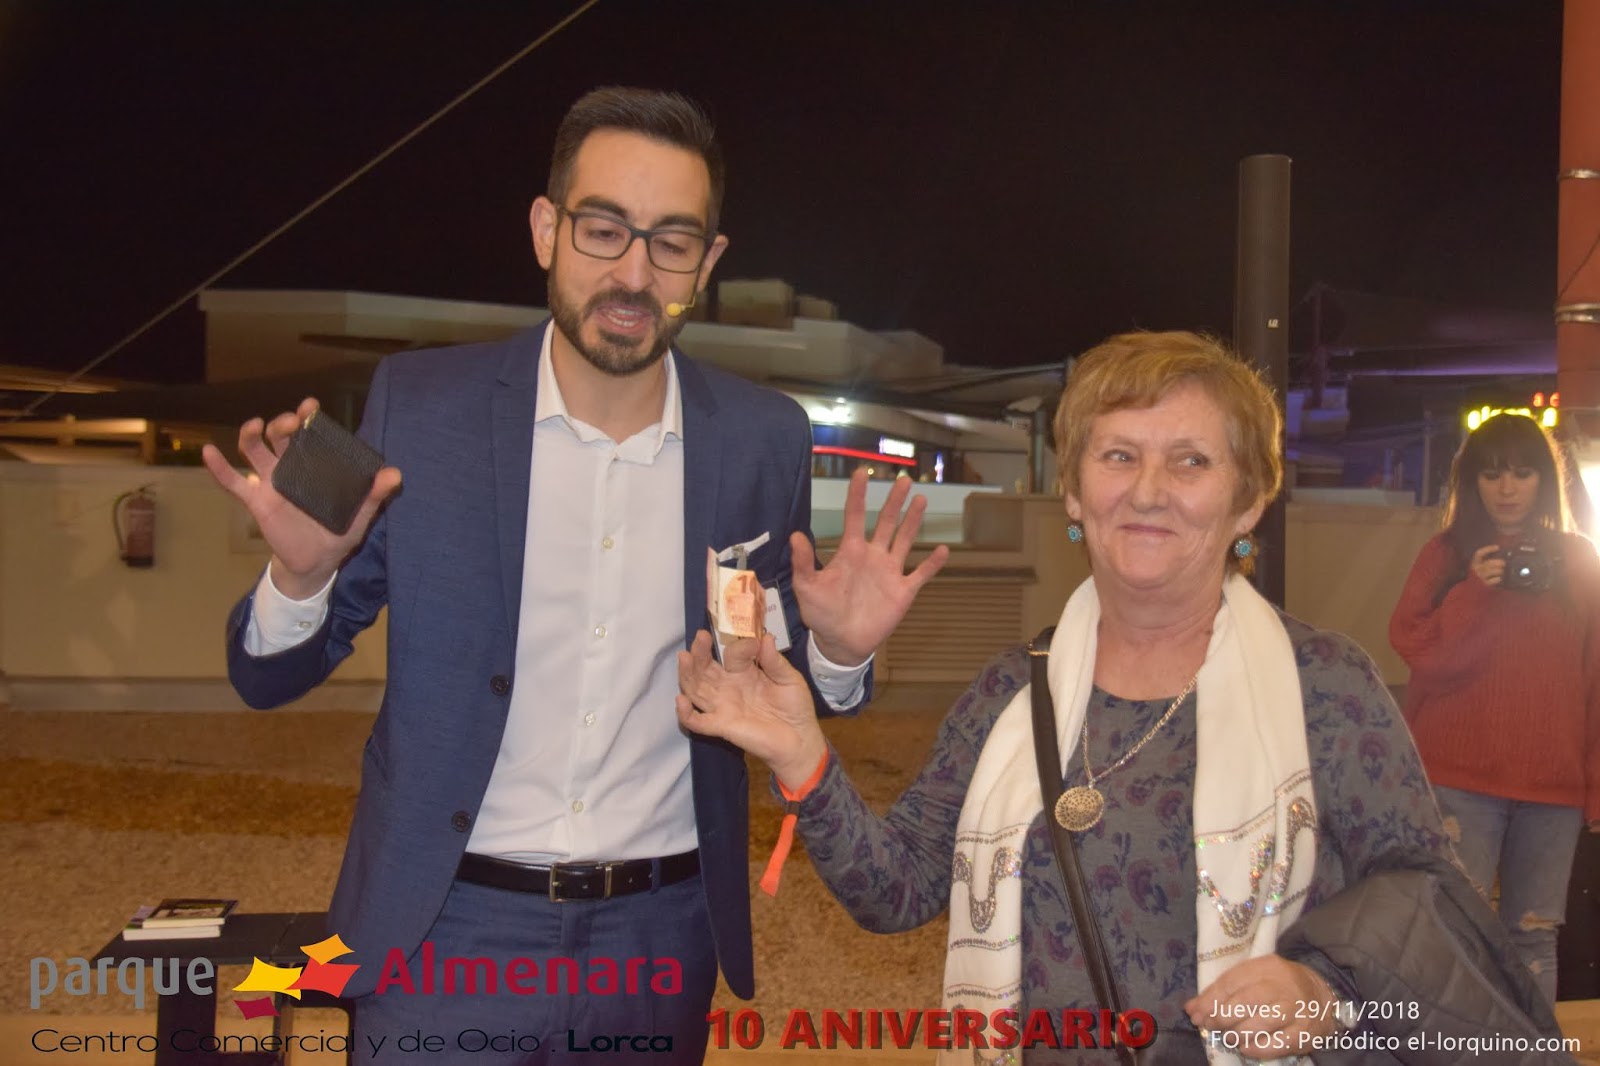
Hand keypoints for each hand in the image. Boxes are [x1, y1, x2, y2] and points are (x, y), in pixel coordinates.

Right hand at [201, 397, 401, 598]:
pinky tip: (208, 452)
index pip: (309, 435)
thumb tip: (395, 475)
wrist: (317, 563)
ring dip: (251, 435)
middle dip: (283, 424)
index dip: (308, 417)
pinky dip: (219, 468)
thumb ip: (374, 495)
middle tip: (292, 422)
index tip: (310, 406)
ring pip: (254, 451)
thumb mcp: (360, 515)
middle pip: (279, 437)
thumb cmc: (337, 533)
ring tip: (255, 425)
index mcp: (314, 466)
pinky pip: (233, 482)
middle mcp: (290, 468)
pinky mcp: (256, 501)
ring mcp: (270, 483)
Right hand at [677, 631, 826, 789]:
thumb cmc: (795, 707)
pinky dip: (685, 713)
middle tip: (700, 636)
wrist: (800, 740)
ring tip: (684, 657)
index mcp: (745, 672)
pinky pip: (697, 721)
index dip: (741, 647)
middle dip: (700, 652)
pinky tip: (681, 700)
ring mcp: (723, 706)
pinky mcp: (722, 726)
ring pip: (696, 688)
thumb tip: (766, 637)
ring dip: (687, 674)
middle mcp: (729, 686)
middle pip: (706, 668)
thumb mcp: (790, 680)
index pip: (733, 654)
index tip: (755, 642)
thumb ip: (775, 661)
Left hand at [791, 469, 949, 665]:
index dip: (858, 495)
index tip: (862, 473)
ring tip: (921, 500)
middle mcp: (872, 556)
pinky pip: (921, 574)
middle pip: (886, 522)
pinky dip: (932, 563)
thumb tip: (794, 535)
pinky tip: (943, 550)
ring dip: (913, 521)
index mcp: (850, 551)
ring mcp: (889, 572)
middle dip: (894, 501)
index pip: (855, 516)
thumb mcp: (807, 587)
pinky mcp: (903, 591)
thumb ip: (803, 562)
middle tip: (904, 479)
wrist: (841, 643)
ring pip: (905, 540)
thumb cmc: (821, 613)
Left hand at [1185, 955, 1340, 1054]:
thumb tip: (1191, 1008)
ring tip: (1228, 1037)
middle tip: (1210, 1026)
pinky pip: (1277, 1044)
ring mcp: (1295, 1010)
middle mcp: (1282, 986)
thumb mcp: (1254, 977)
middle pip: (1244, 1003)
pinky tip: (1246, 1047)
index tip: (1195, 1013)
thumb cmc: (1279, 985)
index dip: (1209, 1000)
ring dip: (1236, 1034)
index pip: (1231, 982)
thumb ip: (1223, 990)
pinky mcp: (1304, 1032)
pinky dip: (1256, 1048)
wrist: (1323, 996)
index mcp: (1266, 966)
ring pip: (1259, 1024)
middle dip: (1221, 1018)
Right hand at [1470, 544, 1505, 586]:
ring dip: (1500, 570)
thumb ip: (1486, 563)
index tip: (1497, 547)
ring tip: (1502, 571)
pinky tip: (1499, 578)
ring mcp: (1480, 577)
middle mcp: (1476, 570)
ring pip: (1493, 571)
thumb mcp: (1478, 569)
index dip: (1488, 549)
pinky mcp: (1484, 585)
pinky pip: (1494, 580)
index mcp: (1474, 564)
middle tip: (1503, 563)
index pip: (1479, 554)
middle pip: (1489, 563)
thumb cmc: (1477, 577)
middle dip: (1498, 562)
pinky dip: (1498, 579)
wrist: (1470, 591)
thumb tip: (1501, 558)